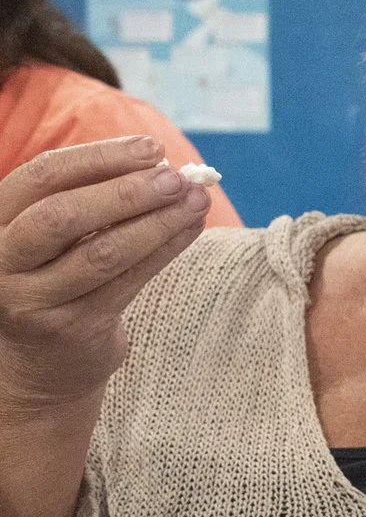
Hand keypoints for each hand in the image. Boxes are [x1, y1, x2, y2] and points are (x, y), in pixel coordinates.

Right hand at [0, 138, 212, 415]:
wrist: (39, 368)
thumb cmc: (54, 282)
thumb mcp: (51, 239)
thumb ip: (89, 201)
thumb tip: (161, 165)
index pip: (41, 177)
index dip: (98, 158)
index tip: (151, 149)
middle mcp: (4, 261)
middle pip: (62, 216)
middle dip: (126, 192)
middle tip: (177, 178)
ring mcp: (34, 299)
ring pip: (102, 253)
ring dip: (158, 222)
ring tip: (196, 200)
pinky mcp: (73, 329)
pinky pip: (128, 282)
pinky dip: (165, 250)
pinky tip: (190, 229)